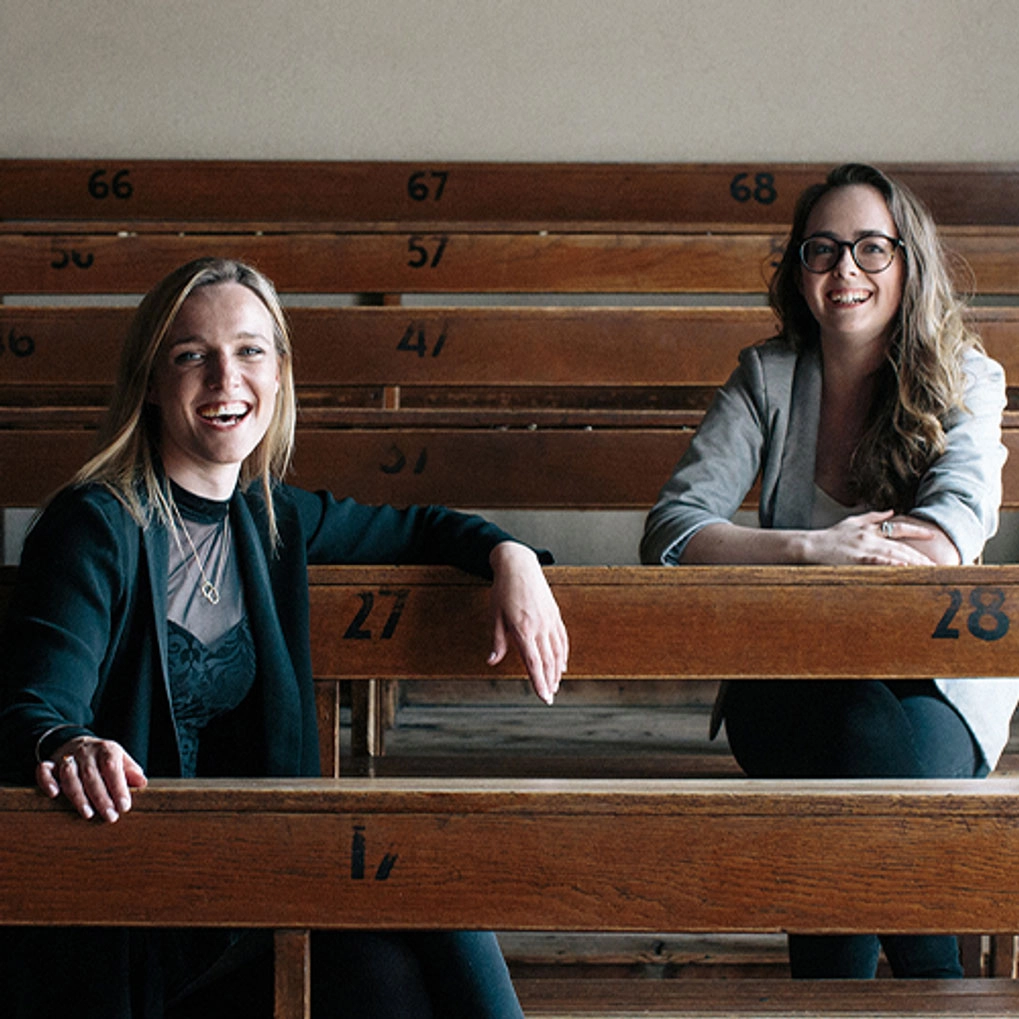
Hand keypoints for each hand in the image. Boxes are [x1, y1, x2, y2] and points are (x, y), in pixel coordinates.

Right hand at [36, 736, 147, 822]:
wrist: (79, 743)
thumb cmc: (104, 758)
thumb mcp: (121, 759)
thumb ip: (131, 771)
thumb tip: (142, 783)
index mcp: (107, 749)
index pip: (112, 768)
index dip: (118, 787)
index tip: (125, 806)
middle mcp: (86, 752)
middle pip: (92, 775)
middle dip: (101, 798)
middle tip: (110, 817)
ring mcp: (67, 757)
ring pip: (70, 775)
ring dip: (78, 796)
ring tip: (88, 814)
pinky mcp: (50, 763)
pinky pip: (44, 770)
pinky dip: (47, 782)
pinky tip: (54, 795)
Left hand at [488, 542, 568, 704]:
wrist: (519, 564)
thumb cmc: (503, 590)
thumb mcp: (495, 615)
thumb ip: (497, 641)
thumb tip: (492, 661)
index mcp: (523, 629)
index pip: (533, 663)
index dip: (539, 682)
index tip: (544, 697)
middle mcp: (539, 627)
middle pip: (548, 661)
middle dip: (549, 682)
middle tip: (549, 697)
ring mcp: (550, 620)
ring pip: (558, 652)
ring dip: (557, 671)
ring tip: (556, 685)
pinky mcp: (555, 614)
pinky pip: (562, 638)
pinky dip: (563, 654)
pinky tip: (562, 664)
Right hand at [804, 510, 939, 565]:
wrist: (810, 544)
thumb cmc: (829, 536)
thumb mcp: (851, 522)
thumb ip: (872, 516)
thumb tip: (891, 511)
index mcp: (870, 528)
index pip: (898, 528)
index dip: (916, 531)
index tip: (933, 535)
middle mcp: (869, 536)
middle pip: (900, 546)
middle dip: (919, 555)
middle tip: (936, 564)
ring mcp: (863, 548)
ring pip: (893, 555)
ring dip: (911, 562)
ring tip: (927, 570)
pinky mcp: (856, 559)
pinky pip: (878, 562)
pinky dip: (892, 565)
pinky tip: (904, 569)